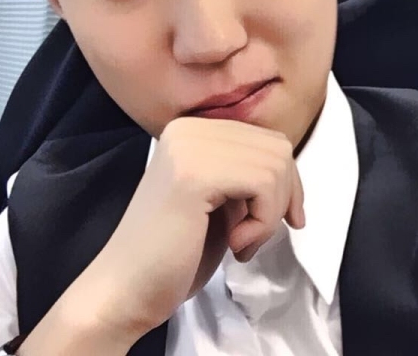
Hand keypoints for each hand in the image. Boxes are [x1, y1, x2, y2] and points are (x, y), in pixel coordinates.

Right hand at [22, 118, 303, 353]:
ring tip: (242, 242)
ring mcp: (190, 147)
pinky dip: (262, 223)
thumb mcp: (222, 196)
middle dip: (284, 197)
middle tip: (256, 234)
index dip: (287, 181)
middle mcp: (191, 127)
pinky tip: (236, 243)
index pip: (268, 139)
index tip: (283, 218)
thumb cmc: (177, 251)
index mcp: (194, 129)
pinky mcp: (194, 174)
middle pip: (277, 148)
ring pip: (276, 166)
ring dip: (270, 215)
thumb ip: (247, 171)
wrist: (126, 290)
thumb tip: (291, 168)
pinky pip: (263, 185)